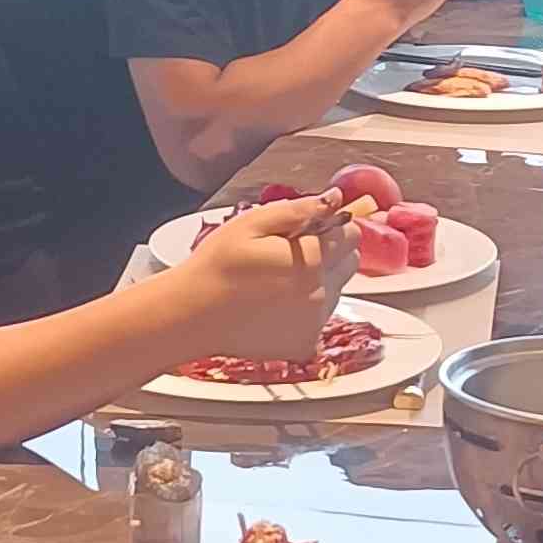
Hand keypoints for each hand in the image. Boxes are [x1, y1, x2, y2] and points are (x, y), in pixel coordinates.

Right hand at [172, 194, 356, 358]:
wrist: (192, 315)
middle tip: (290, 255)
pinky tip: (275, 305)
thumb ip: (298, 209)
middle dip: (329, 254)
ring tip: (278, 282)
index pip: (350, 233)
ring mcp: (315, 322)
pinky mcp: (305, 344)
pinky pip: (321, 318)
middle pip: (350, 262)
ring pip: (338, 289)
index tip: (306, 231)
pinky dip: (307, 310)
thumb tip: (335, 198)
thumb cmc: (217, 265)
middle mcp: (321, 293)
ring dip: (320, 281)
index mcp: (310, 259)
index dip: (329, 227)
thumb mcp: (251, 223)